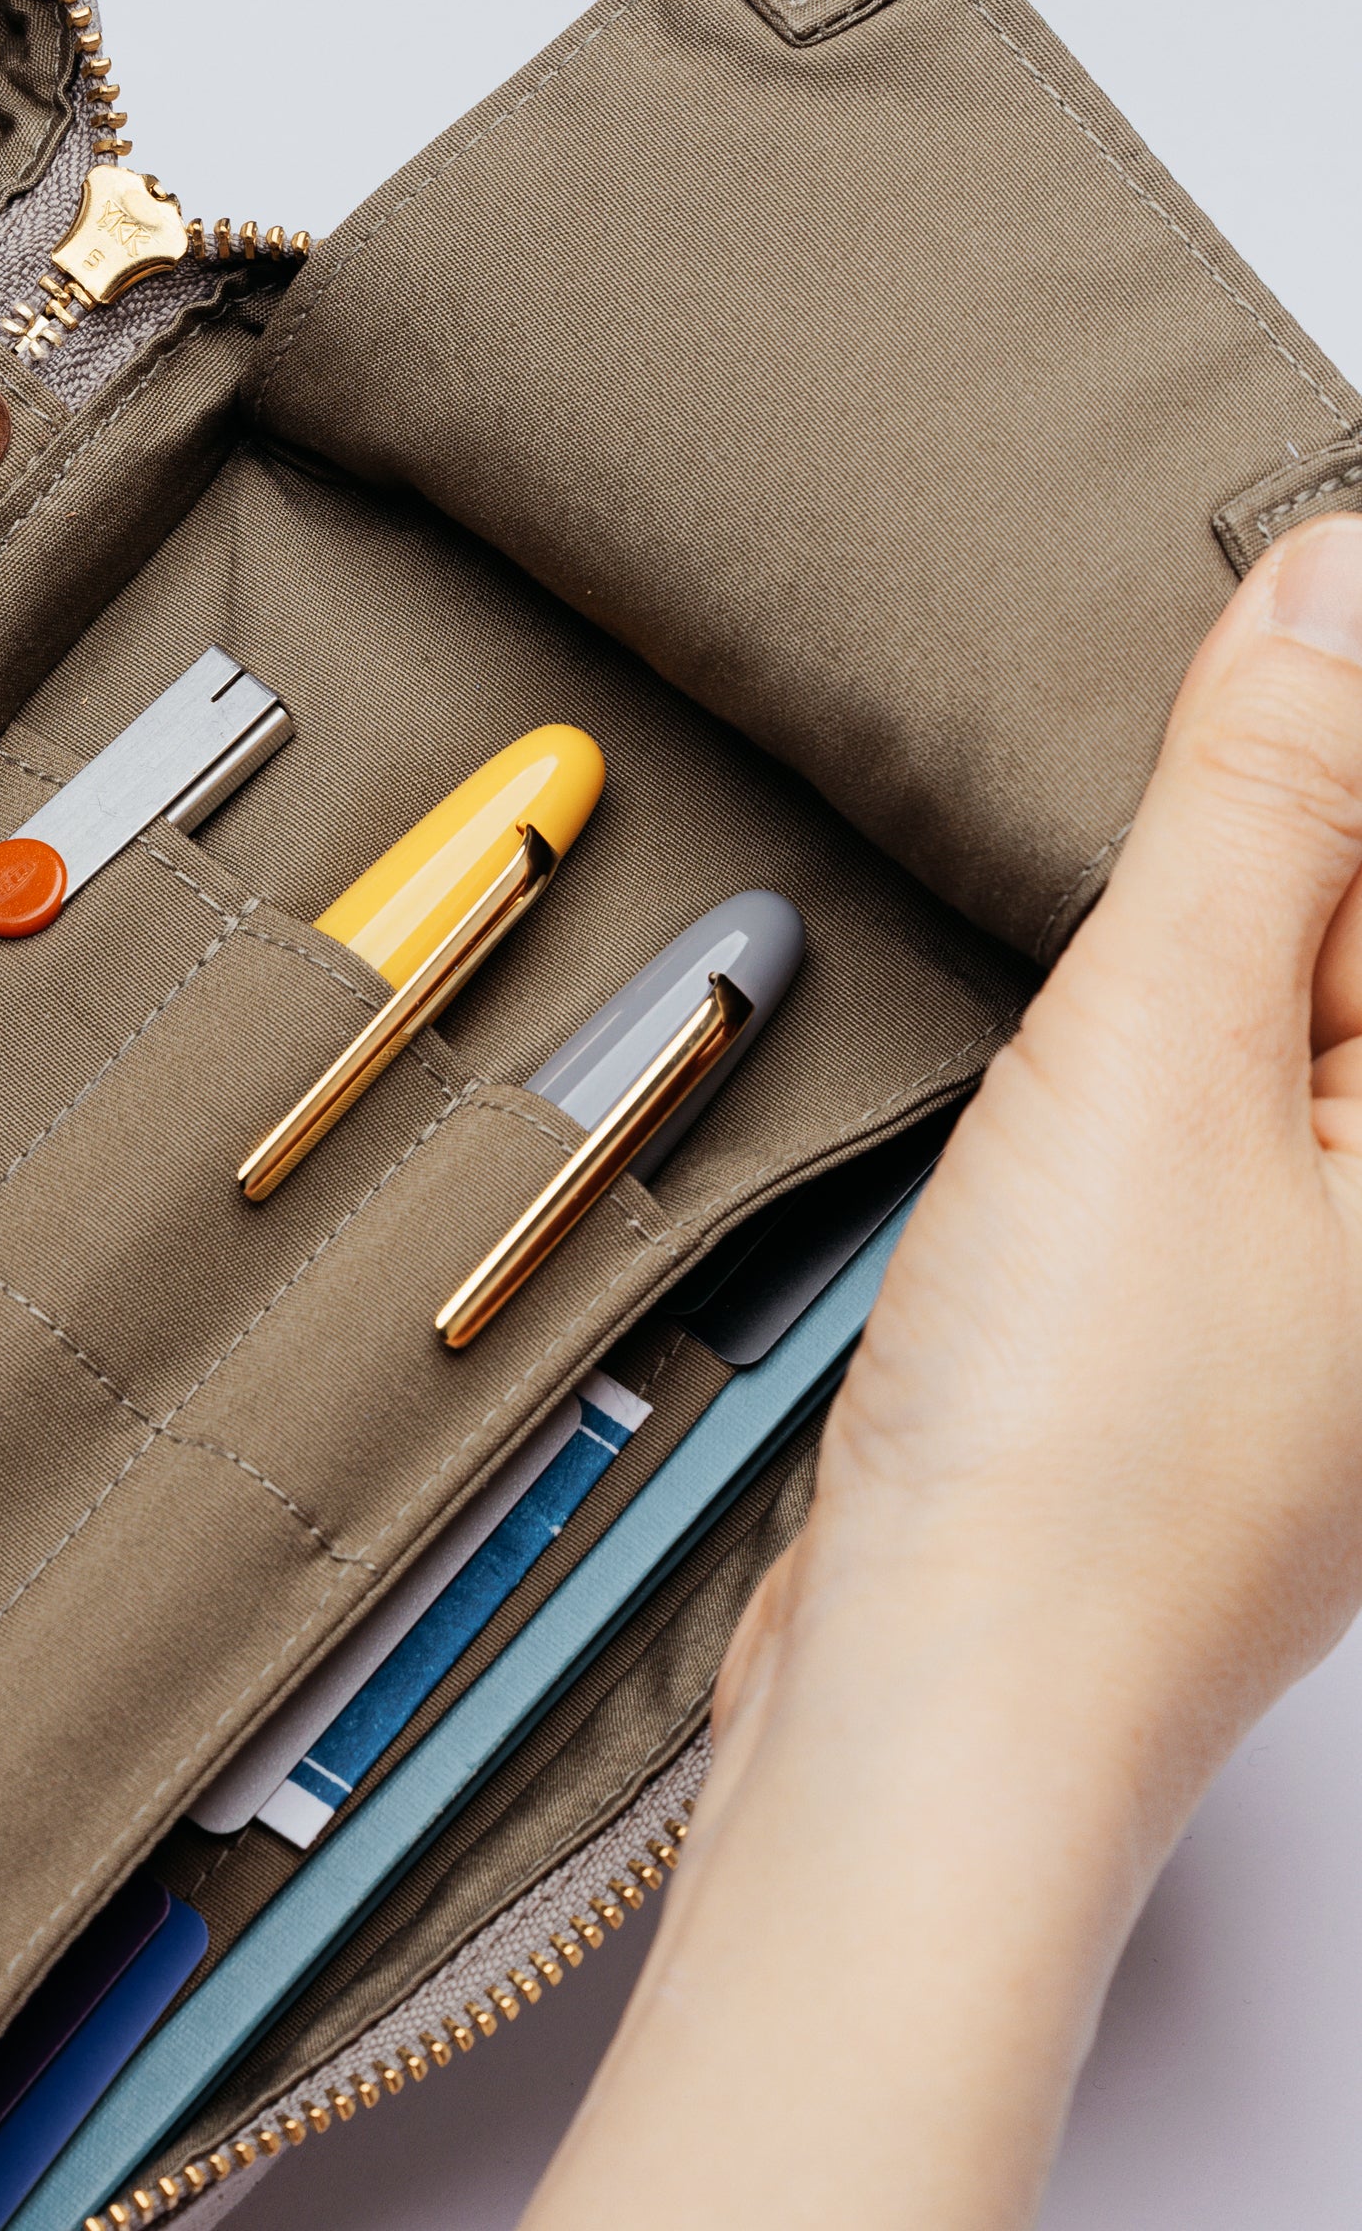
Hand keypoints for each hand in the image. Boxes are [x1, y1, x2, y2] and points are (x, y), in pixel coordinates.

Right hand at [529, 513, 1361, 2229]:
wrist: (948, 1683)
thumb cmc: (1075, 1438)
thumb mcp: (1164, 1048)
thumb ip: (1259, 804)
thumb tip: (1337, 586)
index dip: (1341, 706)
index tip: (1278, 585)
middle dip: (1298, 781)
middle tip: (1187, 707)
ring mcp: (1358, 1261)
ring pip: (1321, 987)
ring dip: (1232, 884)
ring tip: (1130, 857)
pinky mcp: (1256, 1295)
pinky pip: (1253, 1081)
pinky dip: (1180, 1001)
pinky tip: (1098, 991)